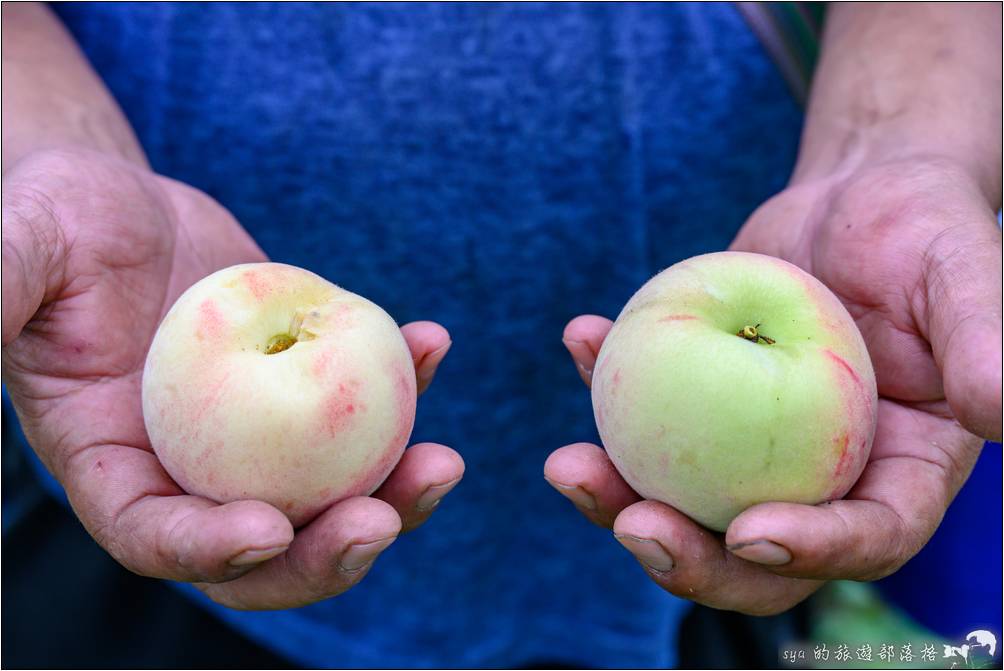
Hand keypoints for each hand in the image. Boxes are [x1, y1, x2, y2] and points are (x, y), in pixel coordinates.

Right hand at [2, 148, 462, 609]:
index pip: (155, 535)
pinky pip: (363, 406)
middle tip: (382, 521)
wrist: (126, 205)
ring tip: (443, 462)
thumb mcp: (17, 249)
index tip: (268, 528)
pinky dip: (406, 387)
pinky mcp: (306, 385)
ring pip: (329, 493)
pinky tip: (432, 344)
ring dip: (393, 494)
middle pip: (263, 546)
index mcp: (114, 464)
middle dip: (324, 554)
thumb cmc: (56, 221)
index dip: (208, 549)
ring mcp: (257, 434)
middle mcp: (192, 466)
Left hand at [546, 157, 1000, 614]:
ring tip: (567, 464)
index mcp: (899, 470)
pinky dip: (607, 384)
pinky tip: (580, 337)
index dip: (812, 552)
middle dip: (692, 560)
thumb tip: (998, 412)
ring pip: (685, 500)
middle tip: (632, 524)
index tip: (750, 532)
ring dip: (621, 497)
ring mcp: (753, 447)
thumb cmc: (923, 225)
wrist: (855, 192)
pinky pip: (649, 412)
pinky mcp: (700, 401)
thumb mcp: (964, 269)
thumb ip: (985, 340)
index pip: (867, 536)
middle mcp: (822, 476)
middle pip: (756, 550)